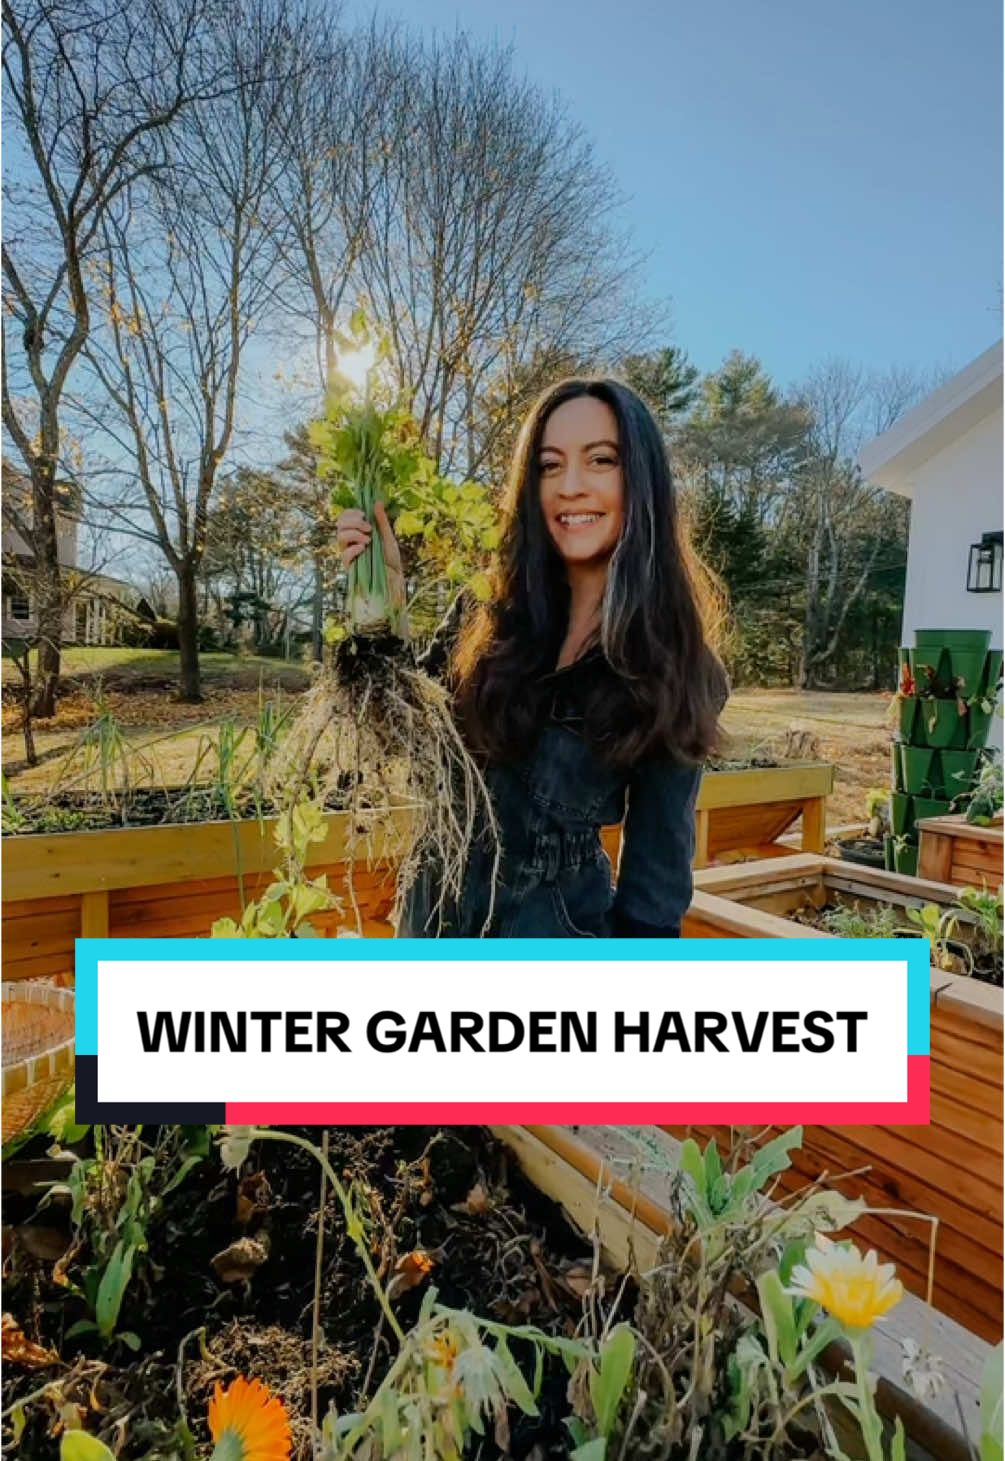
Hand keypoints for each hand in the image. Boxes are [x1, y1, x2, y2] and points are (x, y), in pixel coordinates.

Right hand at [335, 502, 405, 618]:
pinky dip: (353, 548)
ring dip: (354, 534)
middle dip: (353, 522)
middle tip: (369, 528)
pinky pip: (344, 555)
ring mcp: (349, 554)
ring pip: (340, 537)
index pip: (344, 517)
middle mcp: (350, 542)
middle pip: (339, 525)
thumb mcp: (387, 536)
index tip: (364, 515)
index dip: (351, 513)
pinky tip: (364, 549)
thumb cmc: (390, 558)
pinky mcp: (350, 566)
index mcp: (356, 532)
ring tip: (369, 540)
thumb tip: (377, 501)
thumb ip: (381, 520)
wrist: (394, 577)